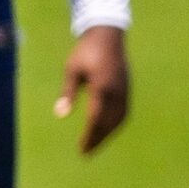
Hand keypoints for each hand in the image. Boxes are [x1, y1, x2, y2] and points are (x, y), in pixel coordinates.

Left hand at [56, 26, 131, 154]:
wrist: (108, 34)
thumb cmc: (86, 51)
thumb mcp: (72, 69)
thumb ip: (68, 92)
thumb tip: (61, 115)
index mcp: (102, 87)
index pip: (96, 119)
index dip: (89, 136)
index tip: (81, 148)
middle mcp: (116, 92)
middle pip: (109, 123)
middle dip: (98, 140)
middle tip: (86, 153)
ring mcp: (124, 91)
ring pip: (119, 120)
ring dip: (107, 134)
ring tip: (96, 144)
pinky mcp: (127, 89)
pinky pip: (123, 112)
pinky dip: (115, 125)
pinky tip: (107, 129)